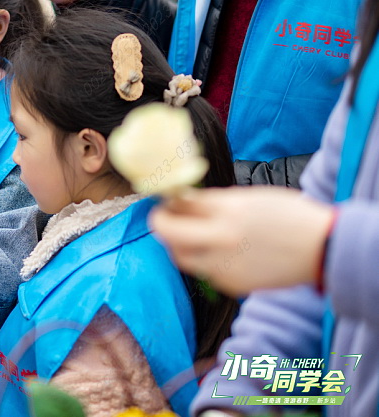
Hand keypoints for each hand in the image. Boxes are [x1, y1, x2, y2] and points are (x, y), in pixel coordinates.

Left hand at [150, 186, 333, 295]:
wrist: (322, 248)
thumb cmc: (287, 215)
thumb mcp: (249, 197)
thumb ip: (212, 202)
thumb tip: (180, 200)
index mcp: (227, 212)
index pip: (179, 205)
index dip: (166, 202)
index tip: (164, 201)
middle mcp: (222, 240)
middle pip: (168, 234)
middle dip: (160, 223)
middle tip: (163, 218)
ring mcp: (225, 266)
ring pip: (181, 257)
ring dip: (178, 244)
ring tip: (190, 235)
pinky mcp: (232, 284)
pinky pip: (204, 271)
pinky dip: (204, 260)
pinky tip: (220, 251)